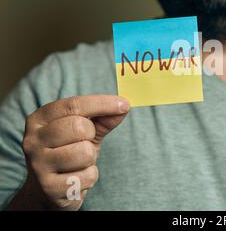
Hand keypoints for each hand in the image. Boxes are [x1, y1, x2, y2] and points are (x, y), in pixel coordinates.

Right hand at [14, 95, 129, 210]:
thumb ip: (103, 118)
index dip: (102, 103)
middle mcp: (33, 140)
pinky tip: (76, 178)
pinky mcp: (49, 188)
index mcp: (39, 120)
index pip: (73, 105)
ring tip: (79, 162)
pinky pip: (86, 176)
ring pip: (85, 152)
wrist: (46, 190)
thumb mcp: (83, 131)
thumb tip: (123, 106)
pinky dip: (89, 177)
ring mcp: (38, 165)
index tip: (124, 104)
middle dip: (91, 134)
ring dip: (90, 158)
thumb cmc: (68, 152)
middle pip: (79, 127)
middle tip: (85, 142)